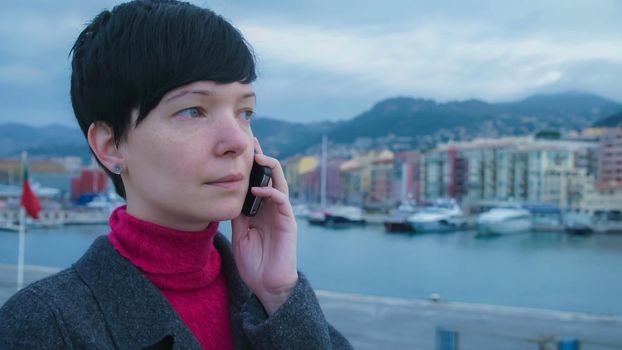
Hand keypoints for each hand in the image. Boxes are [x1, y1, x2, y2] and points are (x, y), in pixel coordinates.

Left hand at [231, 138, 297, 314]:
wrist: (267, 285)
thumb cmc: (254, 262)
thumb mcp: (239, 233)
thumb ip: (237, 214)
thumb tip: (226, 194)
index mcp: (260, 209)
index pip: (256, 180)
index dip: (250, 165)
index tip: (239, 149)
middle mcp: (273, 207)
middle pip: (269, 176)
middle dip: (261, 158)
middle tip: (251, 141)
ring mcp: (282, 213)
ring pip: (279, 183)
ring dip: (270, 168)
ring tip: (257, 157)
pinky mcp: (288, 222)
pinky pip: (282, 200)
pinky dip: (270, 192)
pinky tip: (257, 188)